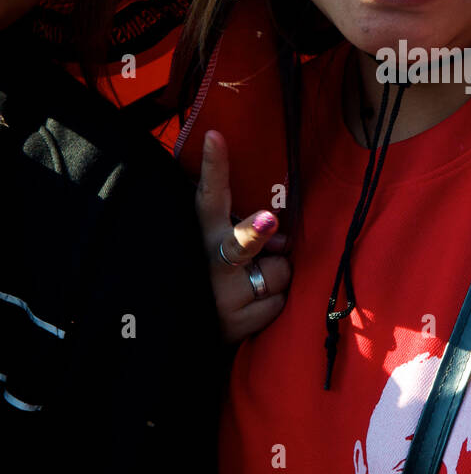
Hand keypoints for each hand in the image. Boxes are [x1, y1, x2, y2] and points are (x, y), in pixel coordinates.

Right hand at [196, 129, 291, 344]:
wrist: (184, 338)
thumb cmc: (212, 279)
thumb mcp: (219, 249)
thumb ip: (249, 232)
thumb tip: (282, 238)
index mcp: (203, 233)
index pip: (208, 194)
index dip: (213, 165)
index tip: (215, 136)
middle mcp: (209, 260)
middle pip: (241, 241)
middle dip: (254, 232)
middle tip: (268, 220)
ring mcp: (221, 293)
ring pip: (279, 272)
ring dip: (275, 280)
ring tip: (249, 288)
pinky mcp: (234, 323)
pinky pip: (278, 304)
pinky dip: (271, 308)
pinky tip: (248, 311)